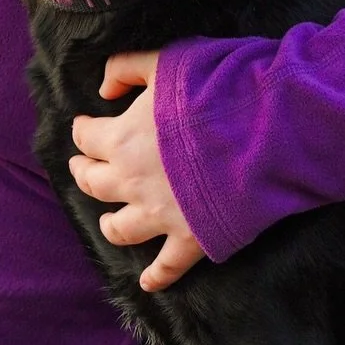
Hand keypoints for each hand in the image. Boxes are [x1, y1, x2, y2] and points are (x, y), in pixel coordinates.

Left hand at [70, 50, 205, 292]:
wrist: (261, 130)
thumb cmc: (215, 89)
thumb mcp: (165, 61)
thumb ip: (125, 68)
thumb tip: (103, 90)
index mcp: (122, 138)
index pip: (86, 138)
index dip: (83, 131)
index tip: (85, 126)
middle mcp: (132, 181)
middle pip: (93, 184)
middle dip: (84, 173)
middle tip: (84, 167)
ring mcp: (159, 215)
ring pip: (118, 229)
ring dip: (109, 225)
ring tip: (109, 221)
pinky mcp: (190, 238)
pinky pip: (167, 267)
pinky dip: (156, 277)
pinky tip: (147, 283)